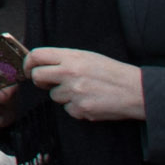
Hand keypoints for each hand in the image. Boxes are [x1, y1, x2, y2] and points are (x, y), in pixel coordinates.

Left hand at [23, 47, 146, 122]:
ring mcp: (74, 92)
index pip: (36, 55)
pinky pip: (68, 109)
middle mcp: (70, 73)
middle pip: (37, 77)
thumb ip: (65, 59)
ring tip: (82, 91)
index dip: (28, 63)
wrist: (136, 91)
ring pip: (53, 96)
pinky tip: (90, 101)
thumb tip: (41, 63)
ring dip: (63, 95)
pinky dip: (76, 107)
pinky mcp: (81, 109)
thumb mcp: (88, 57)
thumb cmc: (112, 72)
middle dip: (40, 81)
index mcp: (71, 57)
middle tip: (49, 83)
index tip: (29, 69)